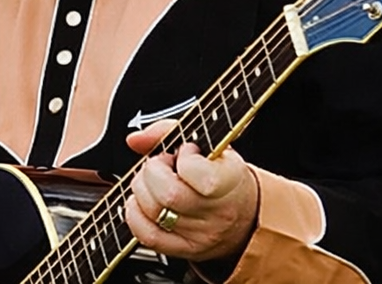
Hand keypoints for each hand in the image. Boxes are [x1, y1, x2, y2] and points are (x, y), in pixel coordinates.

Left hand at [122, 119, 258, 265]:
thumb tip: (135, 139)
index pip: (197, 173)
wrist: (246, 216)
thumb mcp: (209, 145)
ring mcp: (201, 235)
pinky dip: (135, 214)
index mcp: (230, 181)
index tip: (185, 152)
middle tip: (160, 165)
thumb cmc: (223, 175)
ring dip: (142, 190)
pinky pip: (147, 236)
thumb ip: (168, 131)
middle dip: (153, 172)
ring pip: (154, 212)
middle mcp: (218, 212)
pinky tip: (142, 202)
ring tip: (153, 182)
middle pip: (168, 195)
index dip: (184, 158)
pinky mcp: (185, 249)